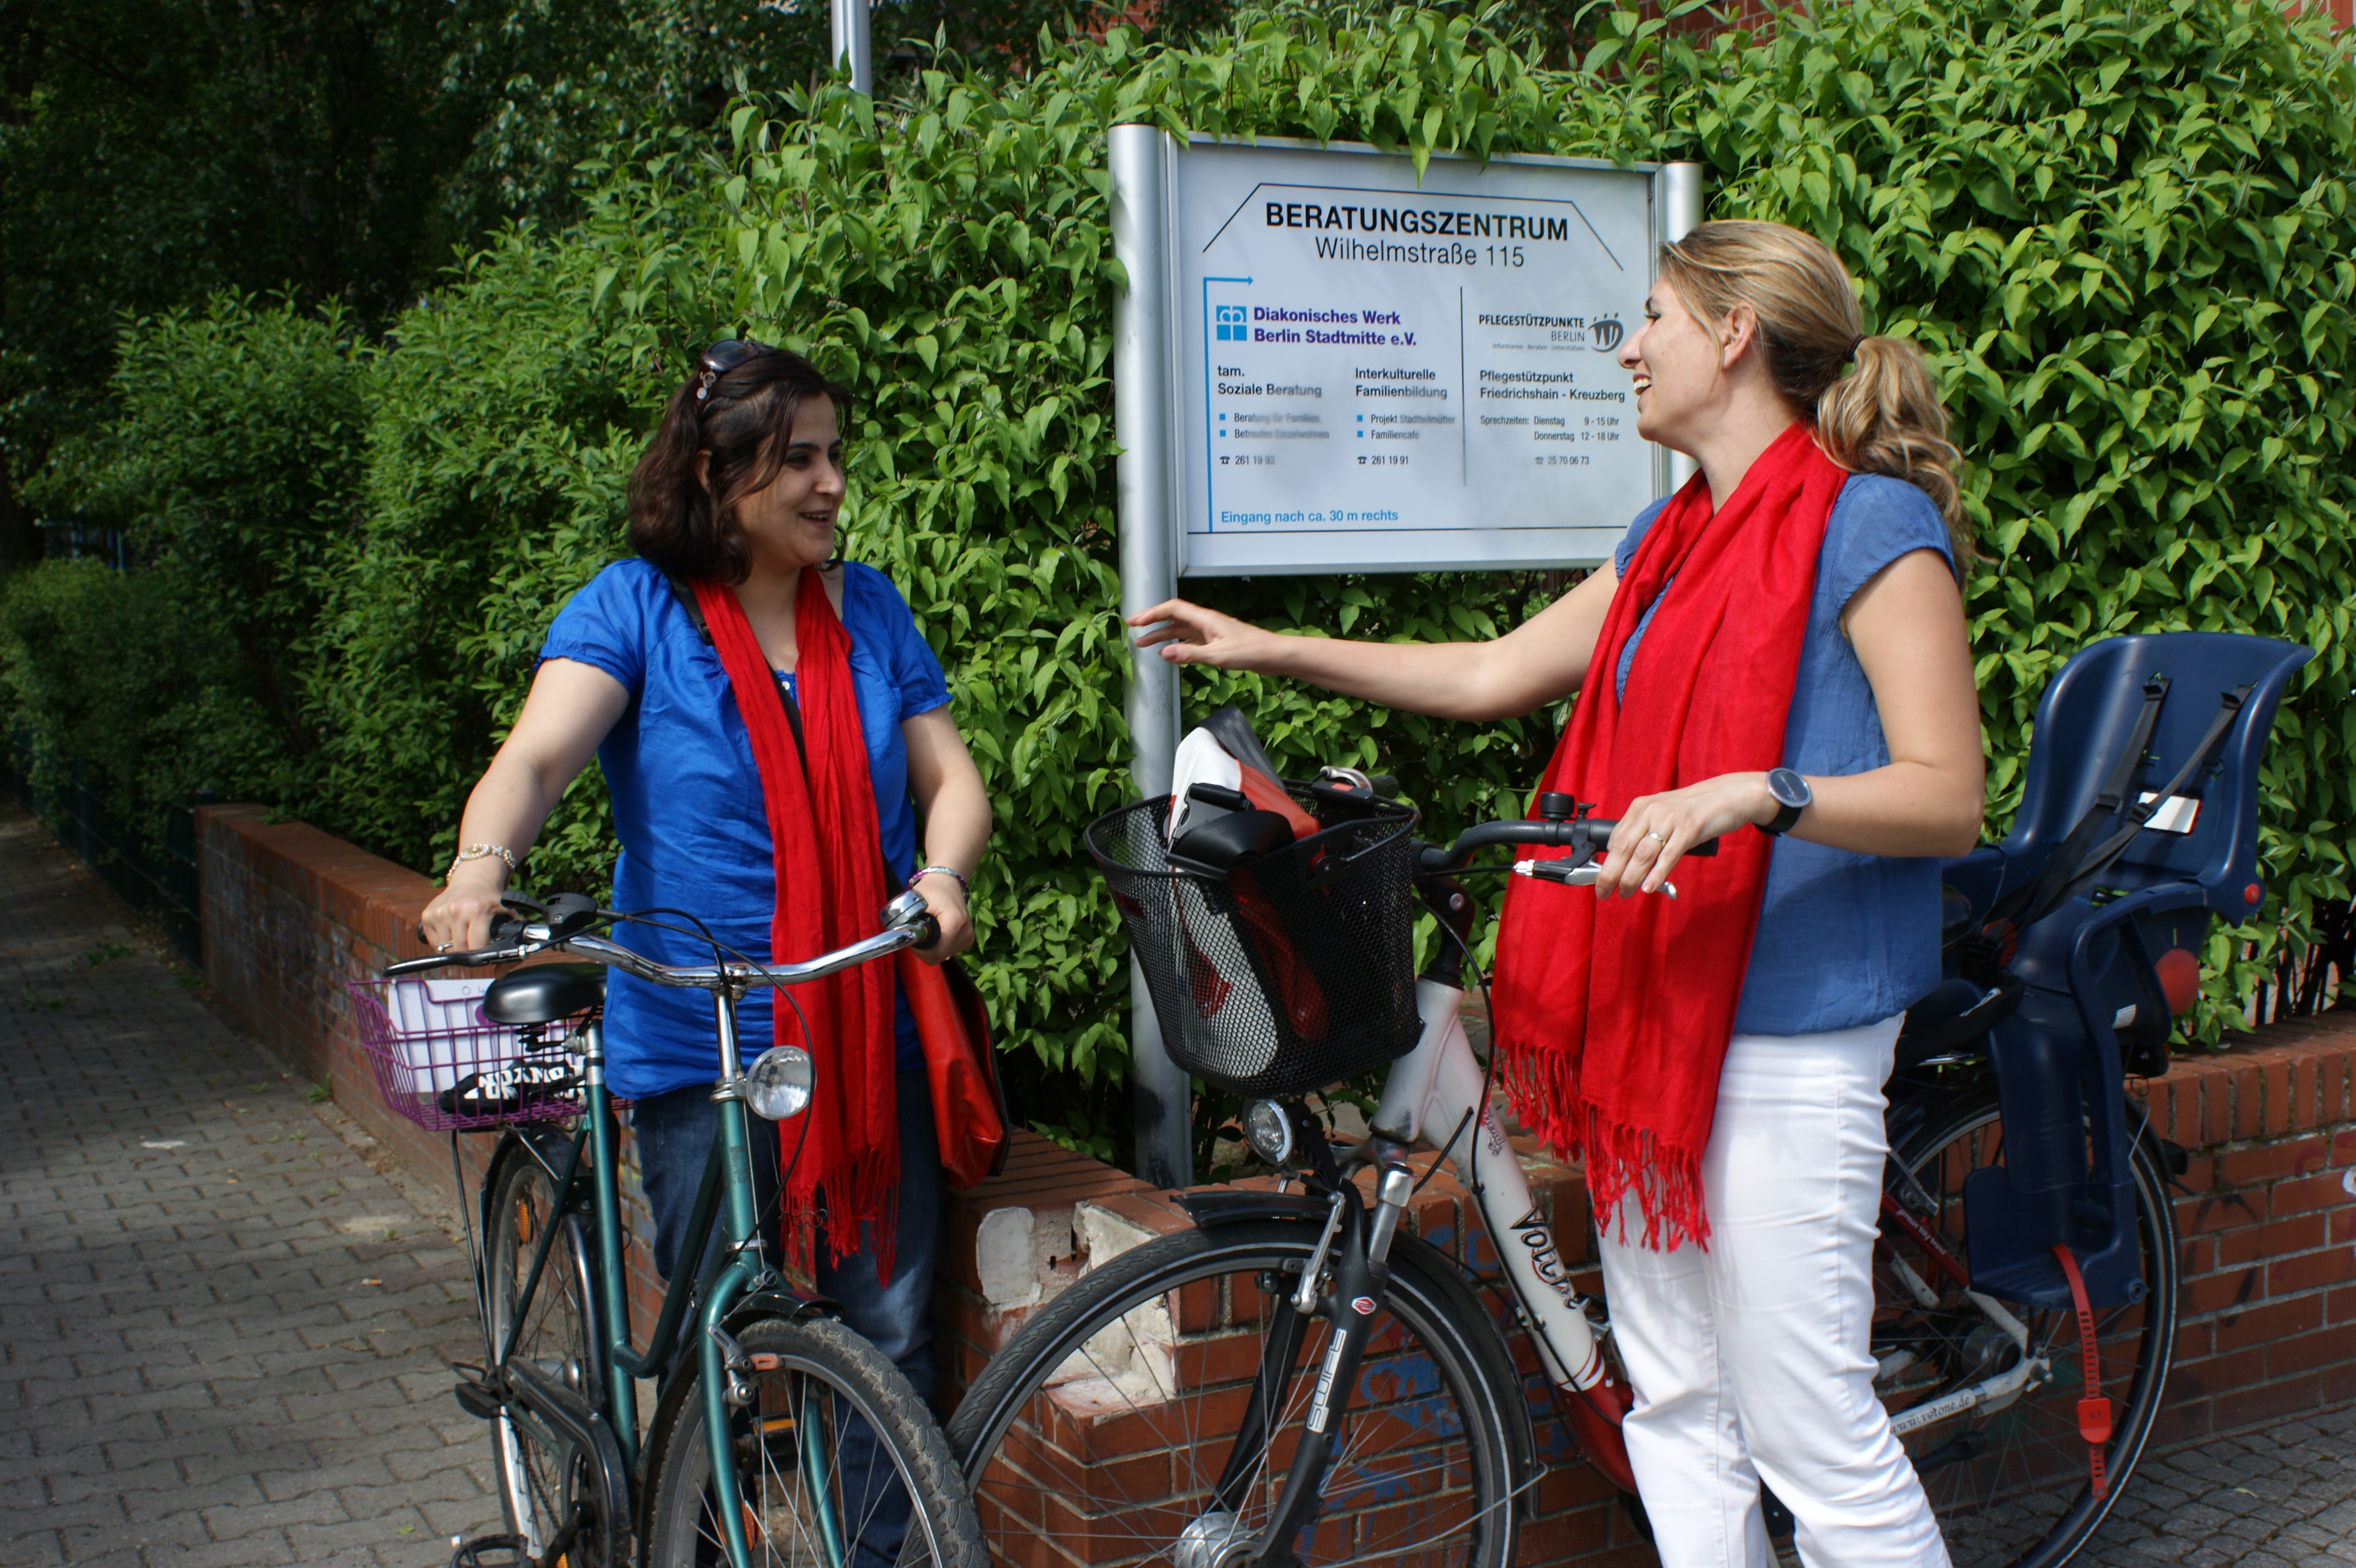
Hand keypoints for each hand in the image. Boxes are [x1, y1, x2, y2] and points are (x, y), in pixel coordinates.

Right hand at [420, 862, 509, 951]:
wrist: (473, 878)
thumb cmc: (490, 898)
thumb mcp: (506, 912)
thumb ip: (511, 936)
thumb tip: (504, 968)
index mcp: (477, 910)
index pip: (475, 946)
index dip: (481, 954)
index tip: (484, 953)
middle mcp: (455, 910)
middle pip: (459, 949)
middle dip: (467, 953)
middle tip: (474, 947)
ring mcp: (439, 912)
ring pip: (445, 948)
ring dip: (454, 949)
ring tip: (464, 939)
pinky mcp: (427, 915)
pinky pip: (433, 942)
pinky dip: (442, 943)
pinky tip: (452, 933)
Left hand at [910, 870, 974, 963]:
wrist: (948, 881)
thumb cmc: (931, 889)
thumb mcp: (916, 901)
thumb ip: (909, 921)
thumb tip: (901, 939)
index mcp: (955, 922)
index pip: (937, 952)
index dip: (921, 951)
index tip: (912, 941)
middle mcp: (966, 932)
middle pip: (940, 955)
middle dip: (924, 950)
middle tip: (915, 936)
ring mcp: (969, 936)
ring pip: (944, 955)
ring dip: (931, 949)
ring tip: (925, 933)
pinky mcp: (968, 939)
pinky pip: (950, 951)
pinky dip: (939, 947)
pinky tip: (935, 934)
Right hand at [1127, 598, 1280, 670]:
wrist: (1273, 654)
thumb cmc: (1251, 651)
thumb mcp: (1218, 656)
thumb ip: (1190, 654)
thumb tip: (1163, 653)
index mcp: (1205, 619)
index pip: (1172, 609)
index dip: (1152, 613)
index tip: (1135, 621)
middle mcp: (1206, 622)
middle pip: (1173, 617)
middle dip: (1151, 622)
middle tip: (1132, 628)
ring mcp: (1210, 631)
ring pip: (1179, 629)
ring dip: (1161, 635)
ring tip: (1142, 644)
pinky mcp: (1215, 641)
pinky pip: (1189, 639)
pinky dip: (1175, 644)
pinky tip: (1168, 652)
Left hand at [1592, 772, 1778, 898]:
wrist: (1728, 795)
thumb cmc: (1693, 811)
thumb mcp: (1662, 816)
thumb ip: (1646, 834)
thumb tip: (1629, 862)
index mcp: (1640, 807)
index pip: (1615, 838)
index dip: (1606, 862)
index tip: (1601, 879)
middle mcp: (1651, 811)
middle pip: (1623, 847)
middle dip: (1609, 873)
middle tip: (1603, 892)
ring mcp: (1670, 819)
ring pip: (1643, 854)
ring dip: (1630, 877)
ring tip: (1624, 893)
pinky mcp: (1689, 828)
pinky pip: (1669, 855)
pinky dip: (1657, 874)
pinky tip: (1648, 887)